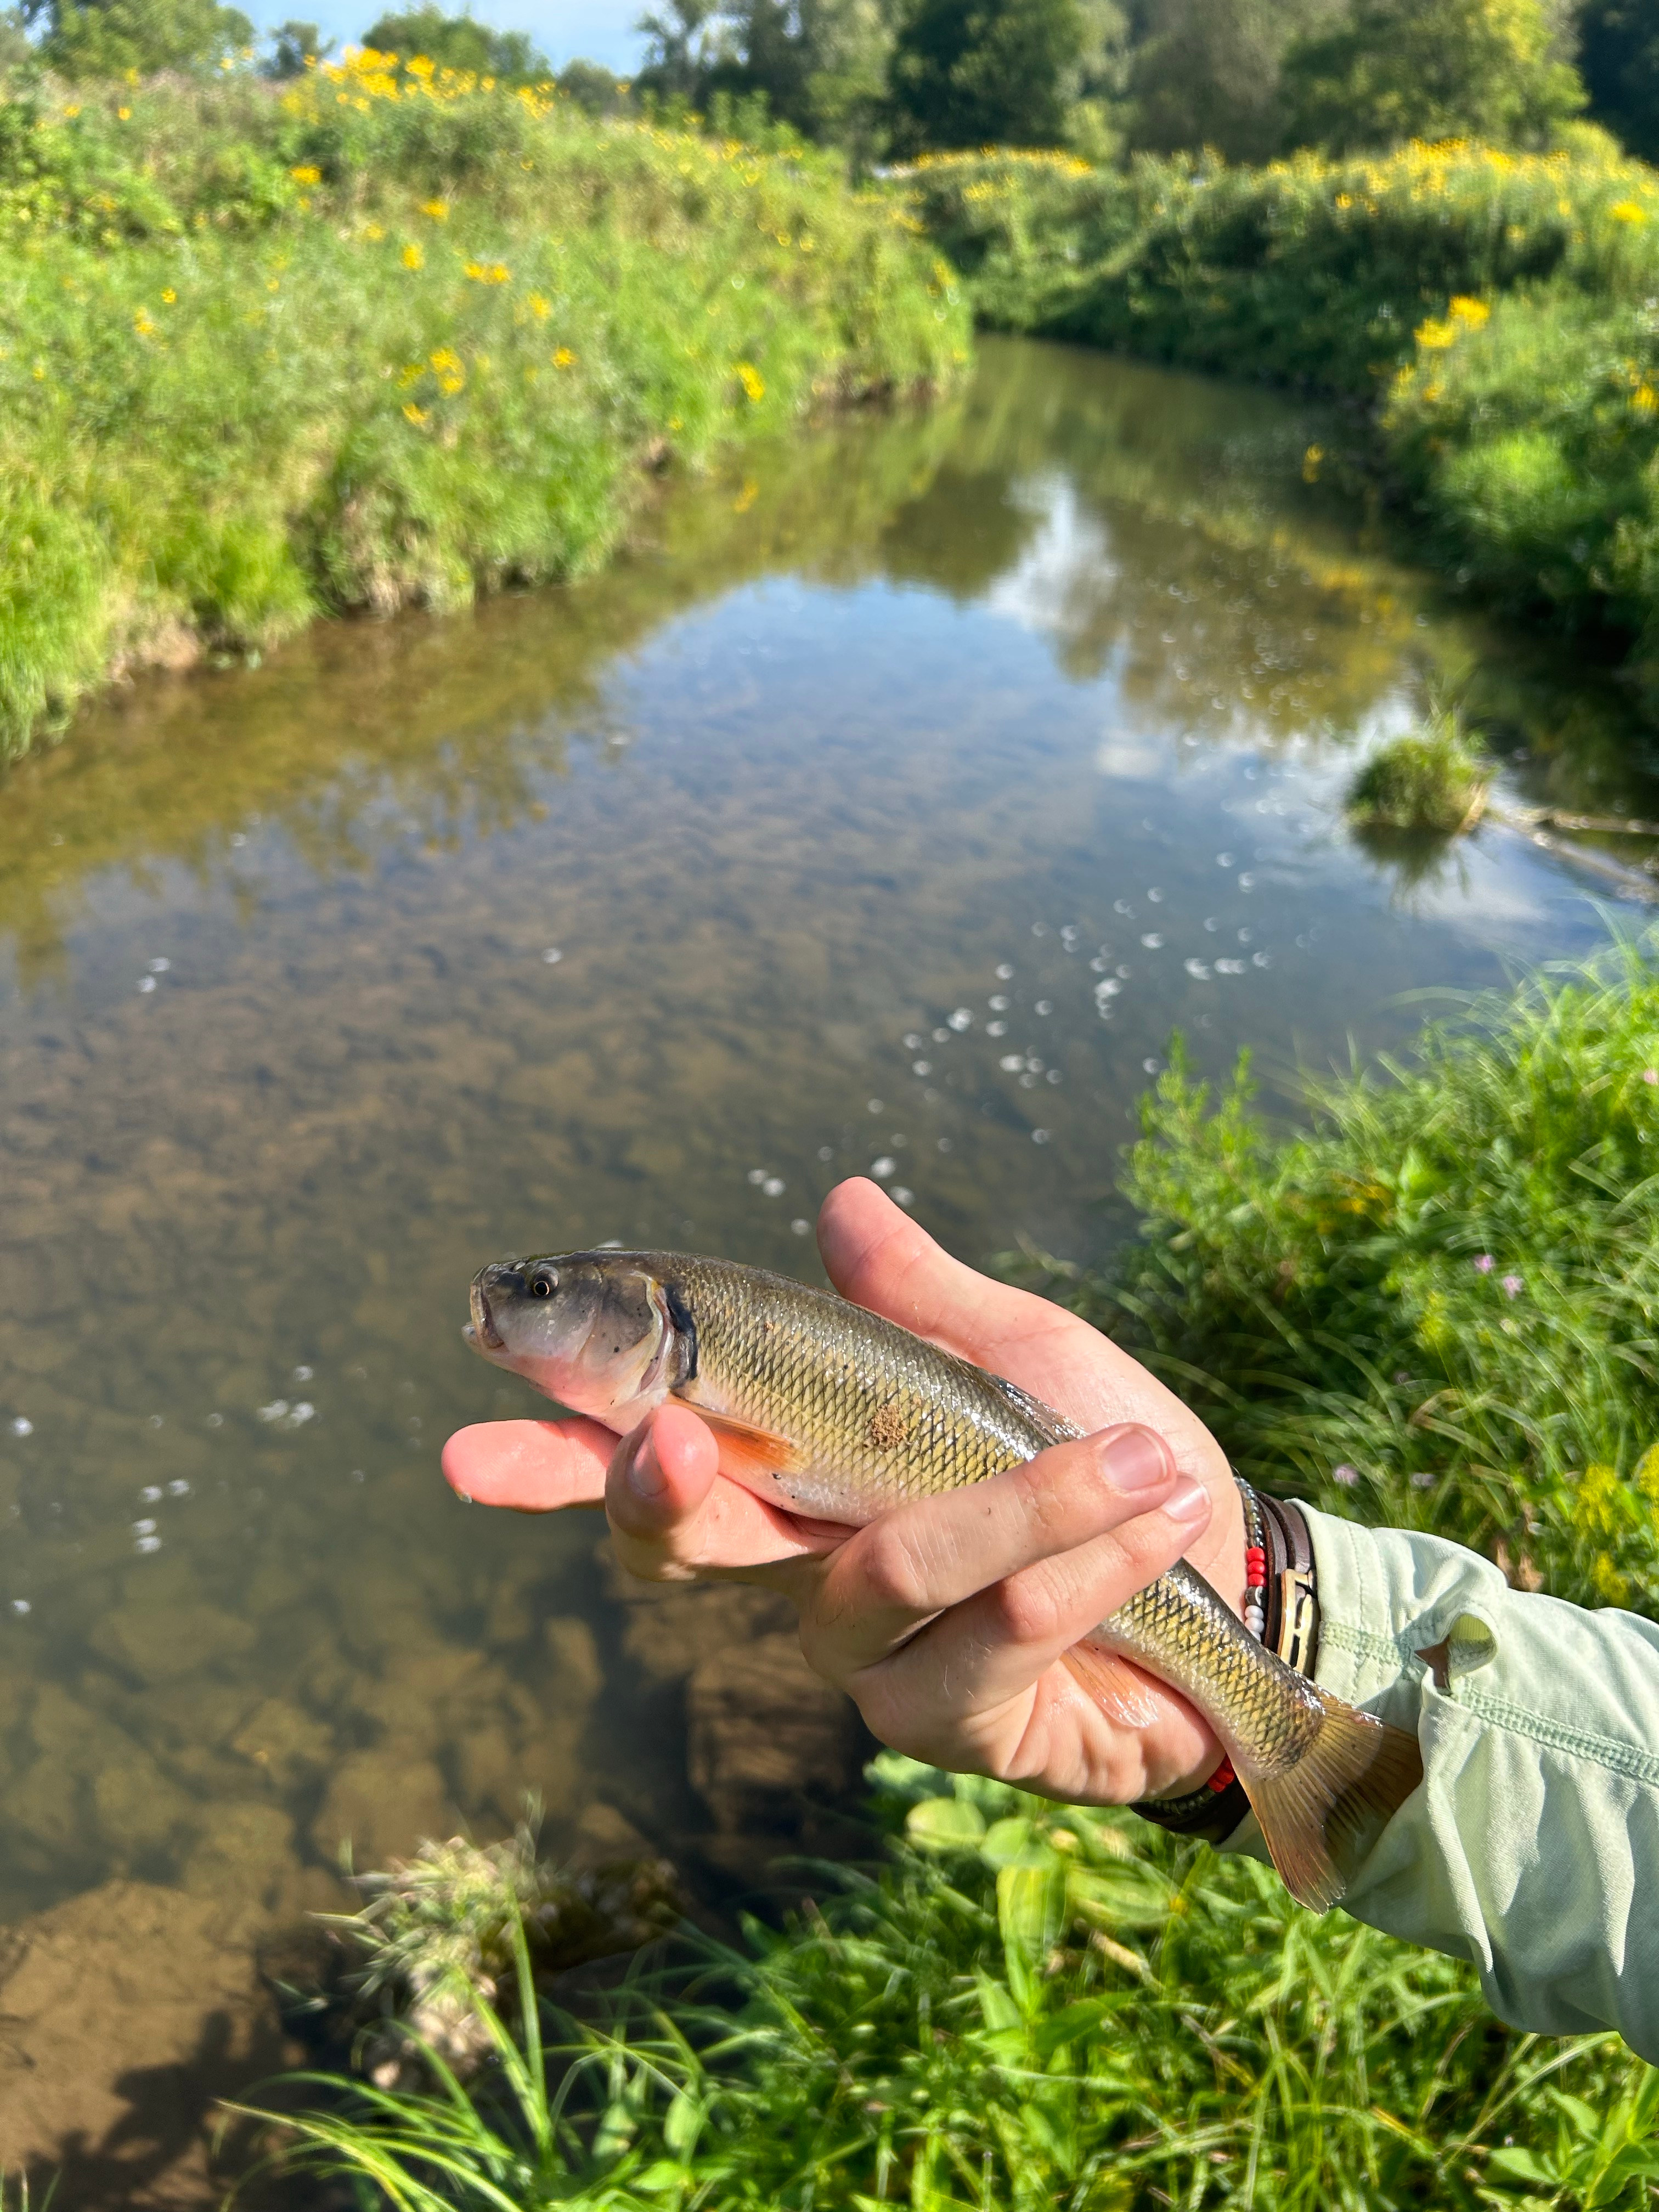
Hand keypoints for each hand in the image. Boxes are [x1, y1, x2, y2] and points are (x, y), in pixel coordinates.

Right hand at [443, 1179, 1243, 1804]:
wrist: (1243, 1578)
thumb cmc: (1122, 1456)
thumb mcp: (1026, 1356)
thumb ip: (922, 1296)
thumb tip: (840, 1194)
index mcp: (812, 1468)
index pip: (658, 1450)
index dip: (558, 1439)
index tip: (473, 1403)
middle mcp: (815, 1565)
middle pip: (680, 1547)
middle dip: (656, 1493)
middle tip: (671, 1440)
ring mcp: (877, 1657)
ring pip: (873, 1582)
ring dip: (1013, 1510)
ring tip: (1138, 1459)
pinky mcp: (955, 1725)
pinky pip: (985, 1640)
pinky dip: (1077, 1565)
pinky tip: (1152, 1521)